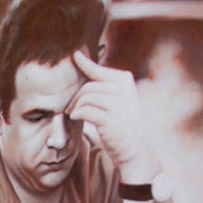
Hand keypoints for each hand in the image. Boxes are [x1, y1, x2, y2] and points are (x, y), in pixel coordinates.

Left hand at [67, 51, 156, 181]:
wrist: (133, 148)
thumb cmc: (120, 123)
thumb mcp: (118, 100)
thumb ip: (104, 87)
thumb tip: (84, 68)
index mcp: (124, 82)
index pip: (99, 70)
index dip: (85, 63)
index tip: (74, 55)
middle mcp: (123, 90)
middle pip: (88, 86)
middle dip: (75, 97)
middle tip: (69, 108)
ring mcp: (118, 104)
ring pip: (86, 98)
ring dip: (75, 107)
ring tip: (73, 114)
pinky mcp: (110, 119)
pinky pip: (85, 111)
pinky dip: (77, 114)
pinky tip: (76, 118)